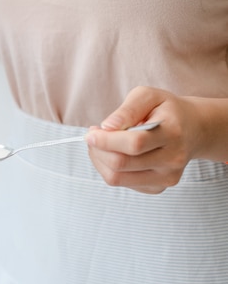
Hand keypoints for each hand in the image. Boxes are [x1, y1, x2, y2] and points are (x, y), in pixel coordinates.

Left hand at [85, 86, 201, 193]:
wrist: (193, 129)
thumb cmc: (165, 110)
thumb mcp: (149, 96)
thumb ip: (127, 109)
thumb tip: (106, 127)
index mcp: (173, 133)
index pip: (134, 144)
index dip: (106, 140)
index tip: (91, 132)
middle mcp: (173, 159)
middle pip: (121, 164)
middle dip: (98, 150)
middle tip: (92, 136)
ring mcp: (166, 177)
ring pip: (117, 178)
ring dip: (99, 160)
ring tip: (100, 144)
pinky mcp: (158, 187)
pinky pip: (121, 183)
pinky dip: (108, 168)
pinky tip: (114, 153)